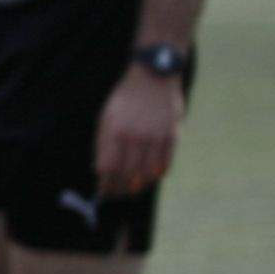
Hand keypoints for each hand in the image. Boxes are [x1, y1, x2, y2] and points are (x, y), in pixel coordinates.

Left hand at [94, 70, 183, 196]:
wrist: (153, 78)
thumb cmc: (125, 100)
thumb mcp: (106, 118)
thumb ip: (104, 143)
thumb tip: (102, 171)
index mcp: (114, 131)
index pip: (108, 168)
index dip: (105, 184)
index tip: (103, 193)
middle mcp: (135, 136)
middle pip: (127, 173)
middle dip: (120, 189)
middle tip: (117, 195)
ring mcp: (155, 136)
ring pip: (146, 172)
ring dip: (139, 185)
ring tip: (133, 190)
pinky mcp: (172, 135)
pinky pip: (165, 163)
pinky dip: (157, 174)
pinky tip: (151, 177)